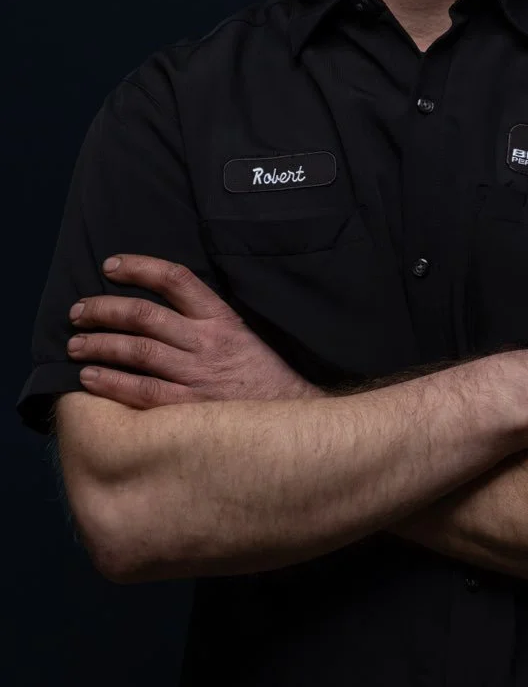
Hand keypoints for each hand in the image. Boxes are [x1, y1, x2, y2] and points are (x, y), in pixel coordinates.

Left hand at [66, 254, 325, 408]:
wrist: (293, 420)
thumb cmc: (262, 378)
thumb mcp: (242, 336)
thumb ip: (205, 323)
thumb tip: (157, 309)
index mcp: (222, 319)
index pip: (176, 279)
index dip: (139, 267)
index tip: (110, 265)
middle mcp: (208, 342)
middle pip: (146, 315)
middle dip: (105, 310)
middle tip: (78, 311)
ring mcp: (198, 375)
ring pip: (138, 351)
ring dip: (100, 345)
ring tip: (74, 344)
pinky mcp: (190, 408)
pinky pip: (142, 392)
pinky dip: (112, 384)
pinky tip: (89, 379)